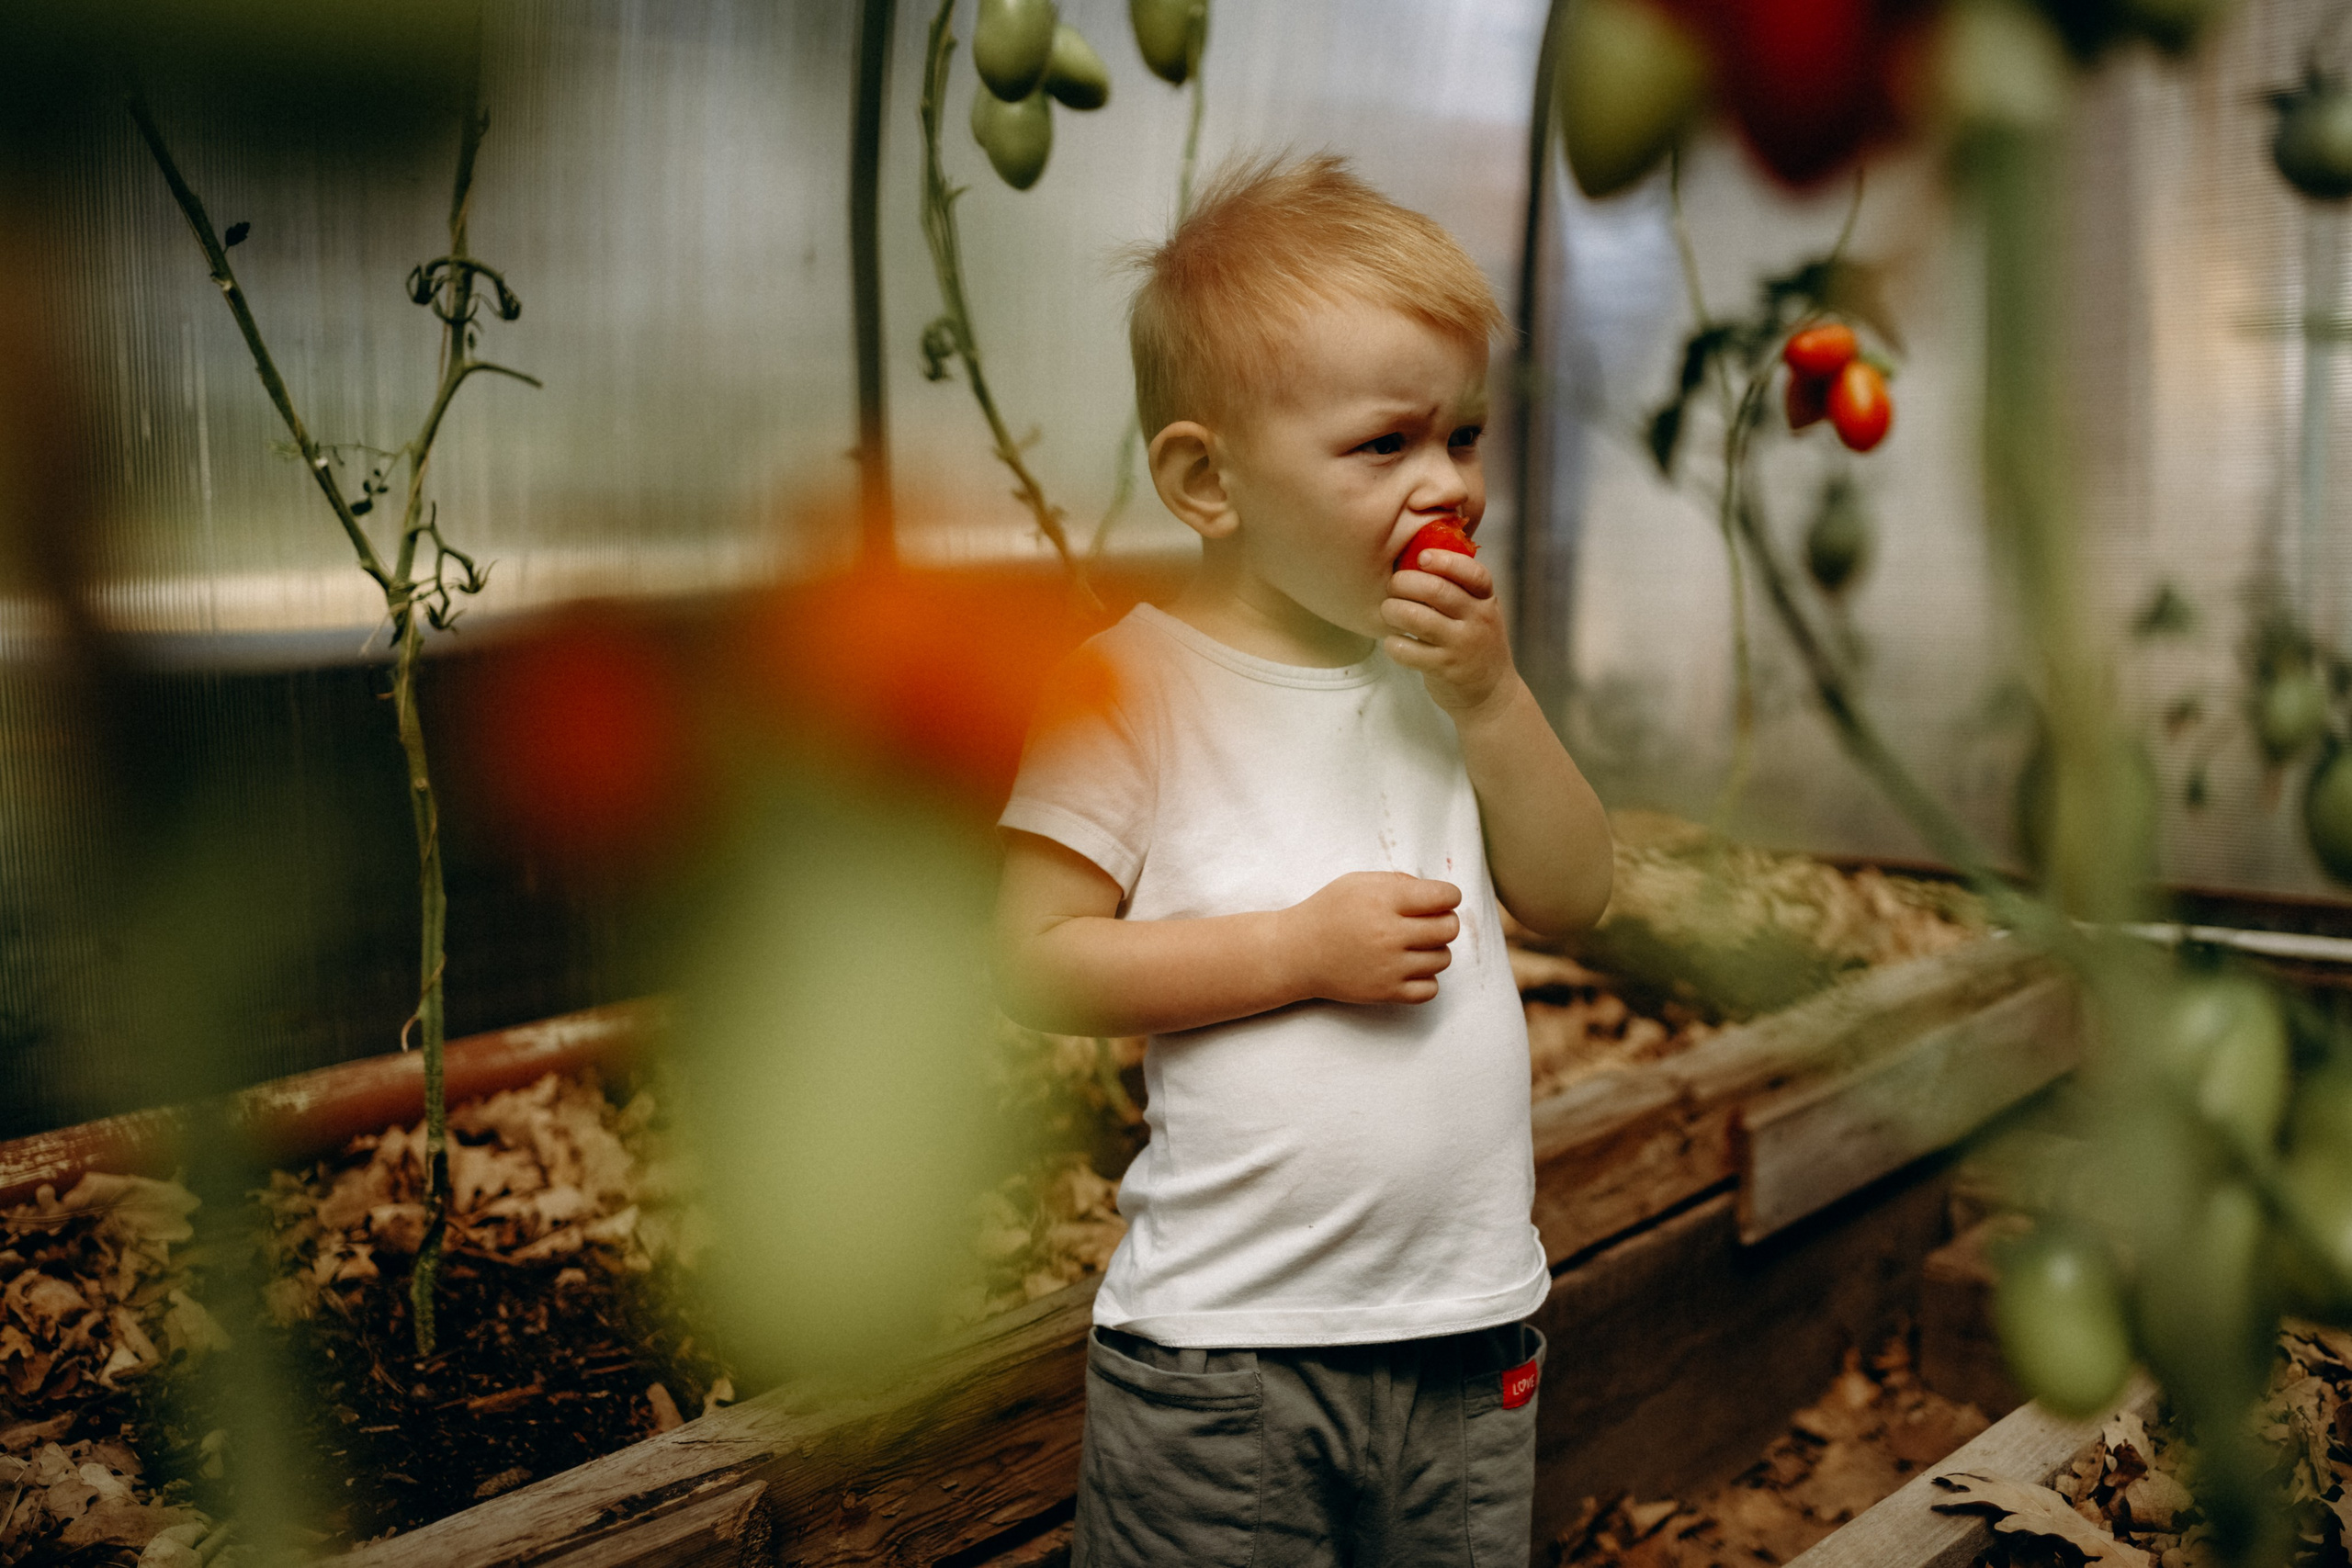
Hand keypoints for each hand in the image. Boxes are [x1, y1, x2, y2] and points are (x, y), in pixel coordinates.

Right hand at [1280, 871, 1461, 1004]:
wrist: (1296, 953)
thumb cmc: (1328, 912)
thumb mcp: (1358, 882)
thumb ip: (1399, 882)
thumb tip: (1438, 895)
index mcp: (1384, 901)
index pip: (1444, 897)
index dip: (1449, 896)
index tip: (1440, 899)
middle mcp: (1389, 934)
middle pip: (1449, 928)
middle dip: (1444, 921)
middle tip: (1427, 921)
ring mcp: (1389, 967)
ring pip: (1443, 958)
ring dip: (1433, 950)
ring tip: (1411, 945)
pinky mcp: (1386, 993)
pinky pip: (1431, 989)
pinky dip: (1426, 978)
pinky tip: (1408, 967)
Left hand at [1382, 547, 1515, 715]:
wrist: (1491, 693)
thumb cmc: (1474, 643)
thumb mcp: (1478, 612)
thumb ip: (1458, 589)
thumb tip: (1413, 556)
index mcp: (1486, 599)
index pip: (1473, 572)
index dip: (1444, 561)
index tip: (1420, 558)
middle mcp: (1478, 619)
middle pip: (1436, 590)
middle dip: (1404, 583)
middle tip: (1392, 587)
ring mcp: (1463, 645)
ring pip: (1418, 618)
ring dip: (1393, 610)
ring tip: (1387, 611)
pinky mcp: (1446, 669)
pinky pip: (1410, 651)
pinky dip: (1393, 644)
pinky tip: (1393, 642)